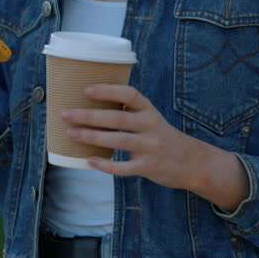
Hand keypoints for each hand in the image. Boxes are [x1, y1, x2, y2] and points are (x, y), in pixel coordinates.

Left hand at [63, 84, 249, 209]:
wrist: (192, 162)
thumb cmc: (160, 136)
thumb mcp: (149, 118)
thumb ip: (127, 111)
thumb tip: (87, 104)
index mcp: (148, 110)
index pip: (129, 94)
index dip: (108, 90)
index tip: (86, 90)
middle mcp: (151, 125)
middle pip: (117, 118)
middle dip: (89, 115)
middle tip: (66, 113)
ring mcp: (151, 147)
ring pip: (118, 141)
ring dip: (92, 137)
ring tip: (71, 133)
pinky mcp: (150, 167)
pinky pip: (125, 167)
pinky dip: (106, 165)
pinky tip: (90, 161)